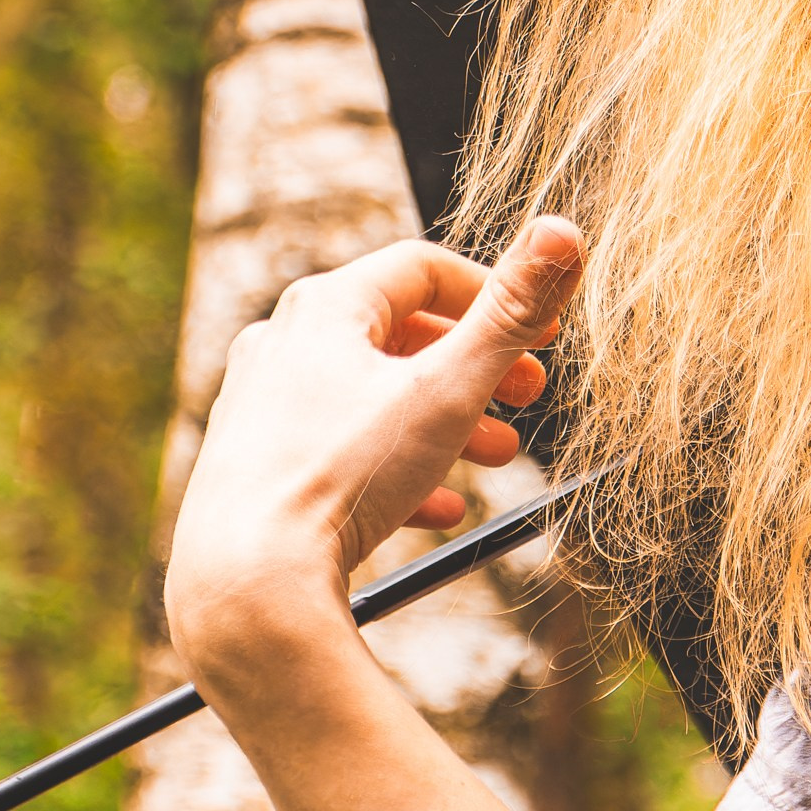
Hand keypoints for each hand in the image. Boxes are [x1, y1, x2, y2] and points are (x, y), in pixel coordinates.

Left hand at [165, 218, 582, 686]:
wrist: (247, 580)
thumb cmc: (340, 475)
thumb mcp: (447, 388)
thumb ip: (510, 312)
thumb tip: (563, 229)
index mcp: (324, 307)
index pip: (422, 267)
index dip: (493, 294)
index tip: (542, 331)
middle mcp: (282, 345)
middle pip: (398, 335)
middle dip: (476, 366)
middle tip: (528, 396)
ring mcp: (261, 407)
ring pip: (372, 399)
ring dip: (445, 420)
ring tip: (499, 453)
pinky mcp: (255, 468)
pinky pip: (339, 456)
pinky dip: (396, 469)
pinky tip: (440, 507)